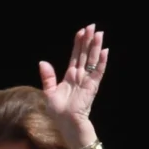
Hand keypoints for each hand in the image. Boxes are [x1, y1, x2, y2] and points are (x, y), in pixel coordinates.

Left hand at [37, 24, 107, 148]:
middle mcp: (80, 76)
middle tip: (92, 25)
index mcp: (70, 75)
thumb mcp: (49, 92)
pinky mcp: (92, 86)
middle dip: (88, 40)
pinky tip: (105, 51)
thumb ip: (48, 77)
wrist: (66, 123)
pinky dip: (102, 62)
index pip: (75, 55)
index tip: (81, 31)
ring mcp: (87, 80)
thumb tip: (42, 62)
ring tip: (99, 33)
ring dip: (95, 47)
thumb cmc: (58, 111)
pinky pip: (98, 72)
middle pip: (85, 54)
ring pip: (92, 60)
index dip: (78, 43)